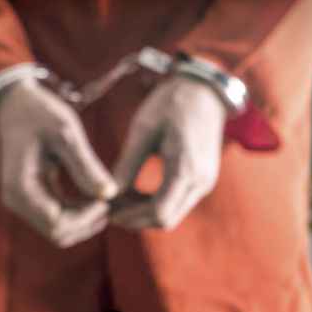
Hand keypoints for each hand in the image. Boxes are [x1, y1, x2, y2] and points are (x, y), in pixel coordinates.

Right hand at [0, 79, 117, 247]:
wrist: (16, 103)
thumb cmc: (40, 112)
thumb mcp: (66, 132)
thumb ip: (86, 165)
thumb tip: (110, 194)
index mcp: (21, 188)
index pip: (58, 224)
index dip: (86, 217)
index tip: (107, 197)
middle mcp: (16, 201)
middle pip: (58, 233)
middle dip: (87, 222)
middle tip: (111, 200)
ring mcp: (21, 203)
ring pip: (58, 231)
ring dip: (84, 221)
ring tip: (106, 199)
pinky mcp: (30, 199)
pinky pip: (56, 219)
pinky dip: (77, 213)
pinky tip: (95, 197)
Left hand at [111, 76, 225, 229]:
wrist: (204, 91)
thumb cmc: (171, 104)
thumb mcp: (143, 130)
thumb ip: (127, 165)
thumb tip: (107, 194)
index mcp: (186, 168)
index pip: (158, 213)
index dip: (131, 218)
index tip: (108, 211)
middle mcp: (200, 182)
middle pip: (165, 221)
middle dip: (135, 219)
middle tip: (109, 208)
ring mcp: (204, 183)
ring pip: (171, 216)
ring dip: (144, 213)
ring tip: (119, 199)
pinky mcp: (202, 181)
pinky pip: (176, 204)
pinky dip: (155, 205)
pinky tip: (135, 192)